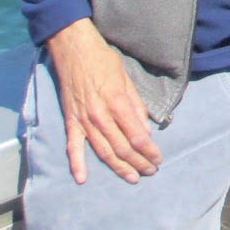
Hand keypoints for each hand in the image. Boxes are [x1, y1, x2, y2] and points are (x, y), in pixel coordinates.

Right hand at [44, 19, 161, 183]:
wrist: (75, 51)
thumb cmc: (104, 61)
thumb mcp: (127, 79)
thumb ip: (136, 105)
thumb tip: (145, 129)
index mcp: (118, 103)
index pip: (137, 136)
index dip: (148, 150)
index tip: (158, 159)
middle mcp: (100, 116)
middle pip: (122, 147)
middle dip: (138, 162)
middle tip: (151, 171)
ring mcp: (83, 121)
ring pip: (103, 150)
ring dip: (118, 167)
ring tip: (132, 178)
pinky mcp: (71, 121)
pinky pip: (73, 147)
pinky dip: (77, 163)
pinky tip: (82, 178)